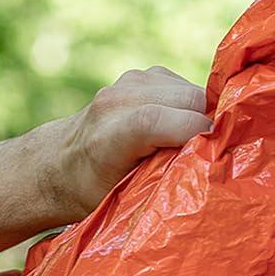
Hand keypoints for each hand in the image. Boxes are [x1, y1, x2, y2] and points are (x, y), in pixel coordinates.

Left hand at [31, 66, 211, 222]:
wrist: (59, 163)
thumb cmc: (92, 191)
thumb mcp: (124, 198)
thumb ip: (160, 178)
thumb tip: (207, 167)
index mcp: (108, 136)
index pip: (155, 120)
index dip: (194, 132)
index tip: (215, 153)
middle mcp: (116, 100)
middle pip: (186, 99)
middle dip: (208, 123)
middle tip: (212, 153)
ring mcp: (128, 82)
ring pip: (189, 90)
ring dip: (201, 114)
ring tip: (196, 142)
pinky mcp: (141, 76)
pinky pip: (181, 86)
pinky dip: (191, 106)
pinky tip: (184, 126)